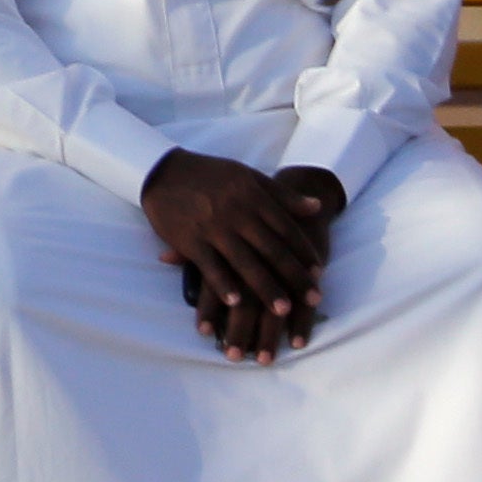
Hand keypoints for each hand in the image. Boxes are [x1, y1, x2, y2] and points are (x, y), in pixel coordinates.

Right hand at [142, 150, 340, 360]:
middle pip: (272, 250)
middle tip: (313, 297)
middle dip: (295, 276)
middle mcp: (236, 213)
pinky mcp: (190, 240)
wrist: (162, 170)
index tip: (319, 272)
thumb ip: (282, 194)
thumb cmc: (210, 174)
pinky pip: (210, 267)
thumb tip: (318, 207)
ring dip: (266, 288)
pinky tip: (235, 303)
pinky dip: (223, 285)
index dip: (304, 252)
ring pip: (245, 263)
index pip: (286, 228)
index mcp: (252, 196)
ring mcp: (213, 228)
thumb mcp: (248, 176)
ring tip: (283, 310)